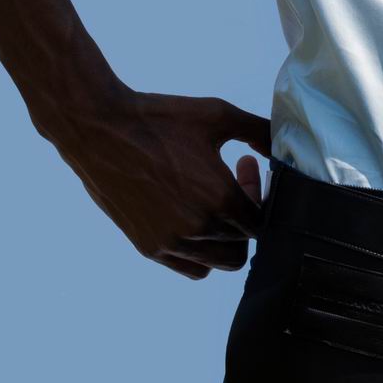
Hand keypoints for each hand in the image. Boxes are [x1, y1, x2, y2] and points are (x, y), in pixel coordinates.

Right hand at [33, 82, 270, 278]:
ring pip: (220, 261)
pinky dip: (201, 251)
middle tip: (232, 185)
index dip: (260, 195)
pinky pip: (191, 267)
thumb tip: (283, 143)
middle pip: (244, 243)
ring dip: (225, 237)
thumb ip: (258, 131)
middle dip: (245, 216)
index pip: (262, 220)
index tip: (245, 167)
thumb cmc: (158, 118)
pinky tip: (191, 217)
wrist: (98, 129)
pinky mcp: (149, 247)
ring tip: (211, 202)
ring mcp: (172, 242)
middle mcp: (198, 227)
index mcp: (220, 198)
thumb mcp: (216, 115)